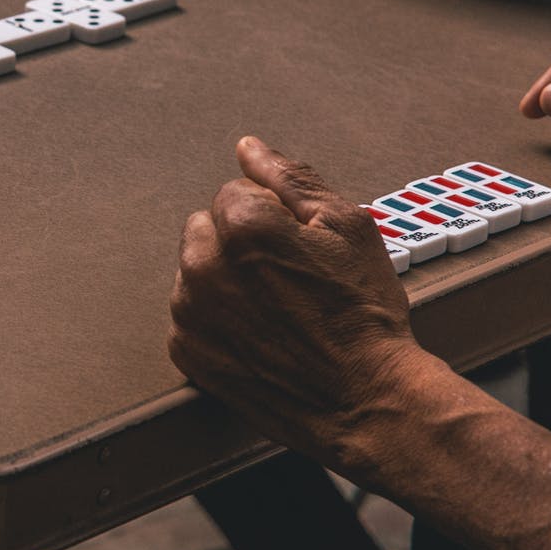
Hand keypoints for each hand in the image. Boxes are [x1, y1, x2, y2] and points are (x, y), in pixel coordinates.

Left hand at [169, 137, 439, 469]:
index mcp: (241, 226)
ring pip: (198, 270)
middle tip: (289, 277)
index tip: (300, 247)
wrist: (364, 400)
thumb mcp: (347, 226)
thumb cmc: (361, 314)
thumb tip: (250, 148)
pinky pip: (193, 314)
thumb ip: (289, 178)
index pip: (236, 192)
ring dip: (226, 279)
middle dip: (241, 242)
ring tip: (277, 309)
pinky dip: (218, 319)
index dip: (275, 217)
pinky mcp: (186, 350)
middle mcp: (202, 265)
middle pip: (210, 227)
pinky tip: (259, 334)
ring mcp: (190, 312)